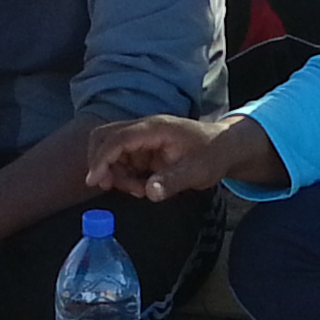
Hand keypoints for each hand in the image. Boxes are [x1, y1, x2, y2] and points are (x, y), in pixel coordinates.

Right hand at [86, 115, 268, 201]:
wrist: (224, 147)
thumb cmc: (213, 155)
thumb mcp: (198, 171)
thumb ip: (173, 181)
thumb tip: (149, 191)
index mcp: (155, 128)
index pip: (118, 138)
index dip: (102, 158)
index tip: (94, 180)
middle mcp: (144, 129)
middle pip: (105, 137)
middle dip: (101, 163)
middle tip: (111, 187)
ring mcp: (142, 139)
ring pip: (111, 151)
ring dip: (115, 173)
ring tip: (139, 190)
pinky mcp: (143, 149)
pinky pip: (122, 160)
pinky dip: (124, 176)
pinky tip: (142, 187)